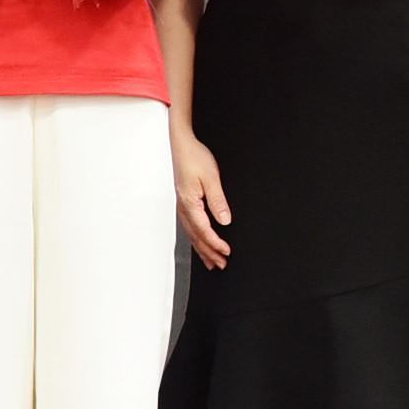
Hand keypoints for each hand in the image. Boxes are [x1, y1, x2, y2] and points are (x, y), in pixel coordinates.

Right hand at [173, 128, 231, 269]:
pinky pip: (189, 227)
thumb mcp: (211, 177)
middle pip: (196, 237)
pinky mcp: (184, 202)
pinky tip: (200, 242)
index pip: (204, 230)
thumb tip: (224, 220)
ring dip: (202, 249)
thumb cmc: (194, 157)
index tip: (227, 252)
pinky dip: (196, 239)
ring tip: (211, 261)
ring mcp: (182, 206)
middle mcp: (183, 208)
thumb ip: (217, 200)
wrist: (181, 144)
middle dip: (209, 252)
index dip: (215, 243)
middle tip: (221, 264)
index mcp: (189, 203)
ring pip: (192, 234)